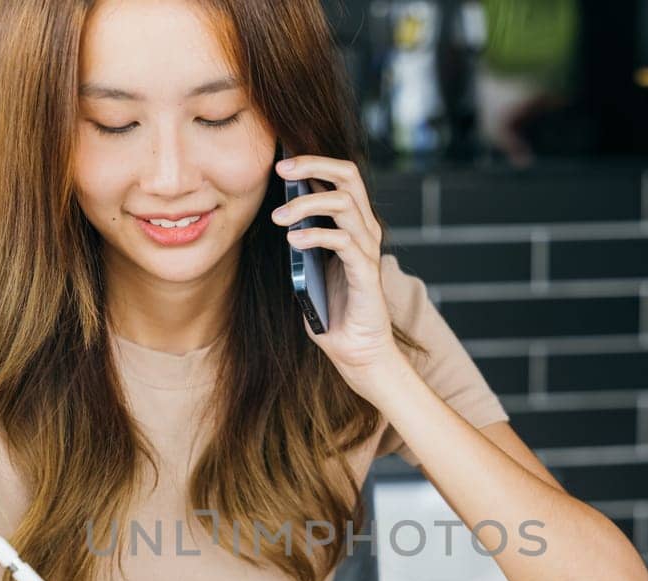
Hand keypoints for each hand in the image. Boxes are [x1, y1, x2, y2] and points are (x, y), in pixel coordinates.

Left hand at [271, 154, 409, 400]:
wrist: (357, 351)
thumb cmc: (333, 311)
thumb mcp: (311, 267)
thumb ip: (303, 240)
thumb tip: (281, 213)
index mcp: (354, 224)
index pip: (341, 177)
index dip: (314, 163)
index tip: (280, 163)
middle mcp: (366, 230)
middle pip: (348, 176)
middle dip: (314, 165)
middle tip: (281, 169)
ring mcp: (368, 250)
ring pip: (343, 203)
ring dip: (306, 205)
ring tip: (278, 218)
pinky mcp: (366, 273)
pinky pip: (342, 241)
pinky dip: (315, 235)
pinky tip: (293, 241)